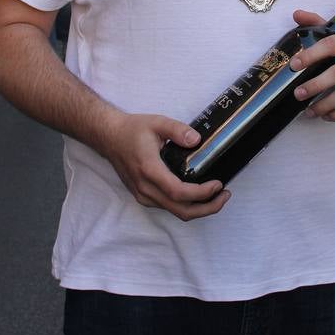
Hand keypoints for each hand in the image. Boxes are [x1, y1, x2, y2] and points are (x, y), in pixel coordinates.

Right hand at [100, 112, 230, 219]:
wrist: (109, 138)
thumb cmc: (132, 130)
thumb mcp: (157, 122)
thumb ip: (178, 130)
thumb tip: (197, 140)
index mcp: (149, 170)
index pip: (179, 192)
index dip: (201, 193)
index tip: (218, 184)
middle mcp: (145, 188)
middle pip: (180, 210)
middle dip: (206, 208)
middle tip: (225, 195)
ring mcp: (143, 195)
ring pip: (174, 212)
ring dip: (198, 209)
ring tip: (216, 195)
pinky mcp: (143, 196)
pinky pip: (168, 207)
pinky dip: (186, 205)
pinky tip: (197, 194)